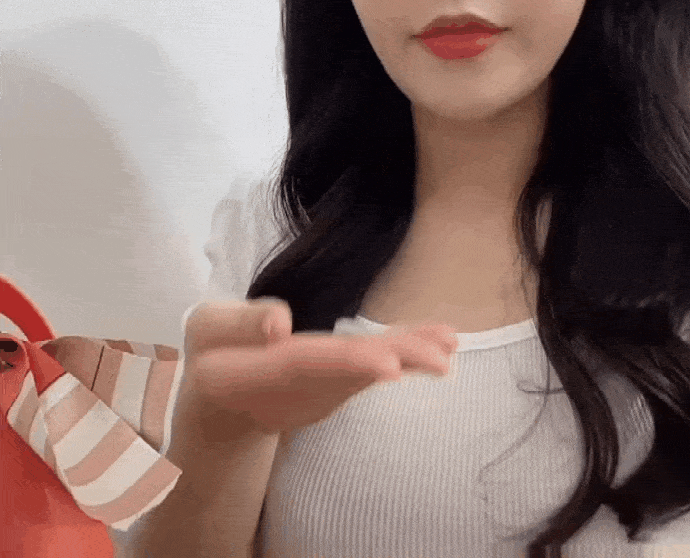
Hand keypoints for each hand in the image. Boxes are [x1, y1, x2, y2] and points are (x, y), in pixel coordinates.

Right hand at [180, 298, 458, 436]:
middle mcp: (301, 387)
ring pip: (369, 371)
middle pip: (350, 373)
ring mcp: (323, 391)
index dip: (346, 364)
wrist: (221, 402)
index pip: (307, 365)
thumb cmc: (210, 355)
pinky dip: (408, 354)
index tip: (387, 365)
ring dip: (411, 358)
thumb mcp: (203, 331)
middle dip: (395, 361)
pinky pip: (375, 366)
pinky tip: (443, 344)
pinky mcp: (338, 384)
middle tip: (442, 358)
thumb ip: (238, 323)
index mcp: (262, 371)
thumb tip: (280, 323)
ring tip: (450, 344)